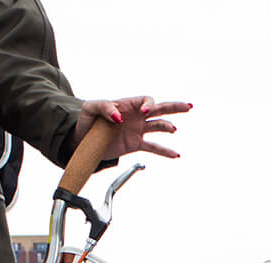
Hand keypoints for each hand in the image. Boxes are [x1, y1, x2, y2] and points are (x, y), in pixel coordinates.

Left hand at [74, 97, 189, 159]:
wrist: (82, 140)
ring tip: (173, 129)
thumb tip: (118, 117)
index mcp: (128, 104)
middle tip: (188, 106)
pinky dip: (165, 151)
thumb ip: (104, 107)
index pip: (146, 100)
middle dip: (174, 107)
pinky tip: (175, 154)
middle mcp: (136, 116)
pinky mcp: (135, 144)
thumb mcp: (90, 108)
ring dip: (167, 126)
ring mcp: (138, 130)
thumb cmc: (86, 120)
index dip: (149, 104)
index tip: (144, 112)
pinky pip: (153, 147)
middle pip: (160, 109)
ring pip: (159, 126)